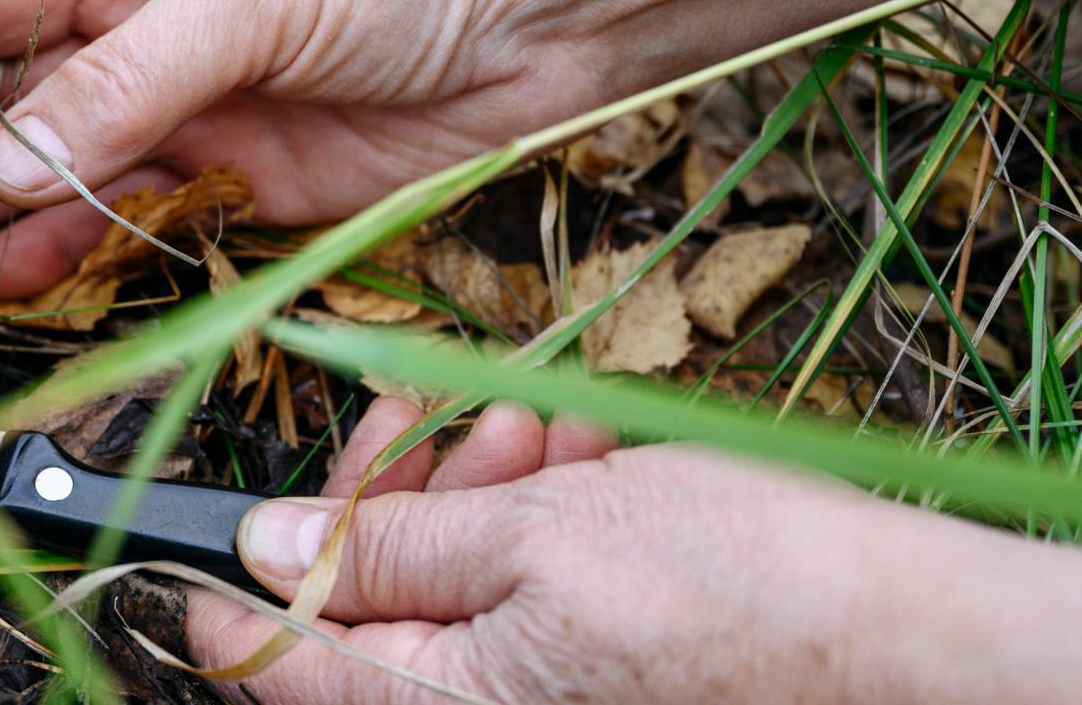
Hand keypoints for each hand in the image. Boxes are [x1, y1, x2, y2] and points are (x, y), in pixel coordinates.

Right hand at [0, 0, 598, 297]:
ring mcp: (195, 109)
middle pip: (17, 92)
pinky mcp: (244, 182)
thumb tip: (15, 157)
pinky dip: (77, 251)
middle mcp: (151, 29)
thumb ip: (129, 75)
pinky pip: (138, 221)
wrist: (554, 10)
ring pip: (65, 167)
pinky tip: (15, 275)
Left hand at [186, 398, 1081, 703]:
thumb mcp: (534, 539)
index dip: (227, 584)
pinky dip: (526, 515)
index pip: (274, 664)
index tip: (215, 512)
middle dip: (381, 502)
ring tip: (533, 430)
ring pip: (441, 583)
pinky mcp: (577, 660)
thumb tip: (262, 548)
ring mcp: (527, 688)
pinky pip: (512, 589)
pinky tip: (574, 460)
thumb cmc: (724, 584)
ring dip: (465, 490)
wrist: (888, 623)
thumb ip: (386, 550)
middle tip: (425, 426)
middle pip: (359, 609)